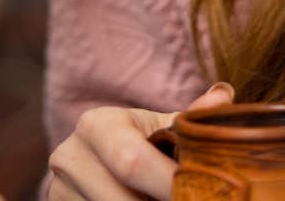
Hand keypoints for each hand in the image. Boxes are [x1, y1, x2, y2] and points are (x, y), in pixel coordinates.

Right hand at [47, 82, 233, 200]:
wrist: (97, 159)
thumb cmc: (142, 142)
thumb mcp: (163, 126)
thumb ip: (192, 118)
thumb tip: (224, 95)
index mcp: (97, 125)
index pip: (132, 161)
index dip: (168, 183)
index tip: (202, 193)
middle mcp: (69, 156)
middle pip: (121, 199)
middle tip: (191, 200)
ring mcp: (59, 189)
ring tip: (168, 200)